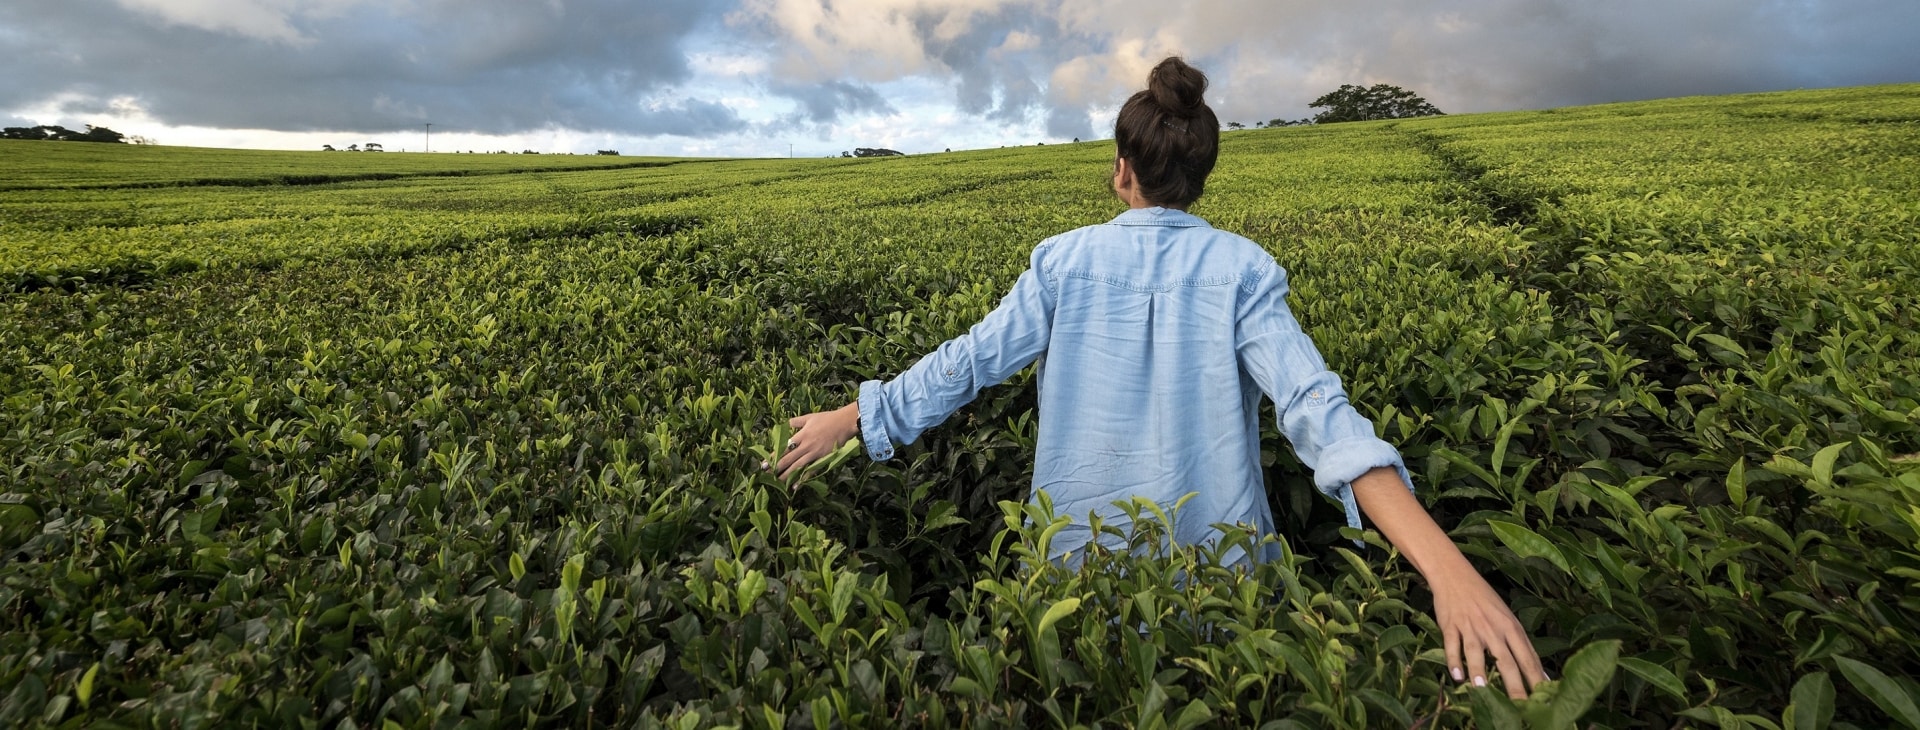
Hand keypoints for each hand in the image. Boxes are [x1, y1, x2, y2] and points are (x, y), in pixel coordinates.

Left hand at [771, 402, 859, 480]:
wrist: (844, 424)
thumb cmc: (827, 419)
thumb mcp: (809, 417)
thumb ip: (796, 422)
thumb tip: (786, 424)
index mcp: (802, 435)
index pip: (784, 447)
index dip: (774, 455)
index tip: (765, 462)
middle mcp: (806, 445)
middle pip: (789, 458)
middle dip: (776, 467)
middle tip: (767, 474)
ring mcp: (814, 453)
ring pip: (797, 466)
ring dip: (787, 474)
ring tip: (778, 480)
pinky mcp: (822, 459)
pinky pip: (811, 471)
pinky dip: (803, 479)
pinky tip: (795, 485)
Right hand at [1349, 467, 1548, 697]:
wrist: (1455, 575)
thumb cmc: (1484, 599)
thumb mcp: (1506, 618)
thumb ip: (1520, 645)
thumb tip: (1539, 673)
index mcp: (1511, 626)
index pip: (1527, 656)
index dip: (1536, 678)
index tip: (1543, 698)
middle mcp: (1493, 628)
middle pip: (1506, 660)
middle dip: (1514, 685)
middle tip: (1521, 705)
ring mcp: (1471, 627)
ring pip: (1477, 652)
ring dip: (1480, 671)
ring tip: (1482, 689)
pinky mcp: (1451, 625)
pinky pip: (1452, 645)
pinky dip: (1454, 661)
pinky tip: (1457, 676)